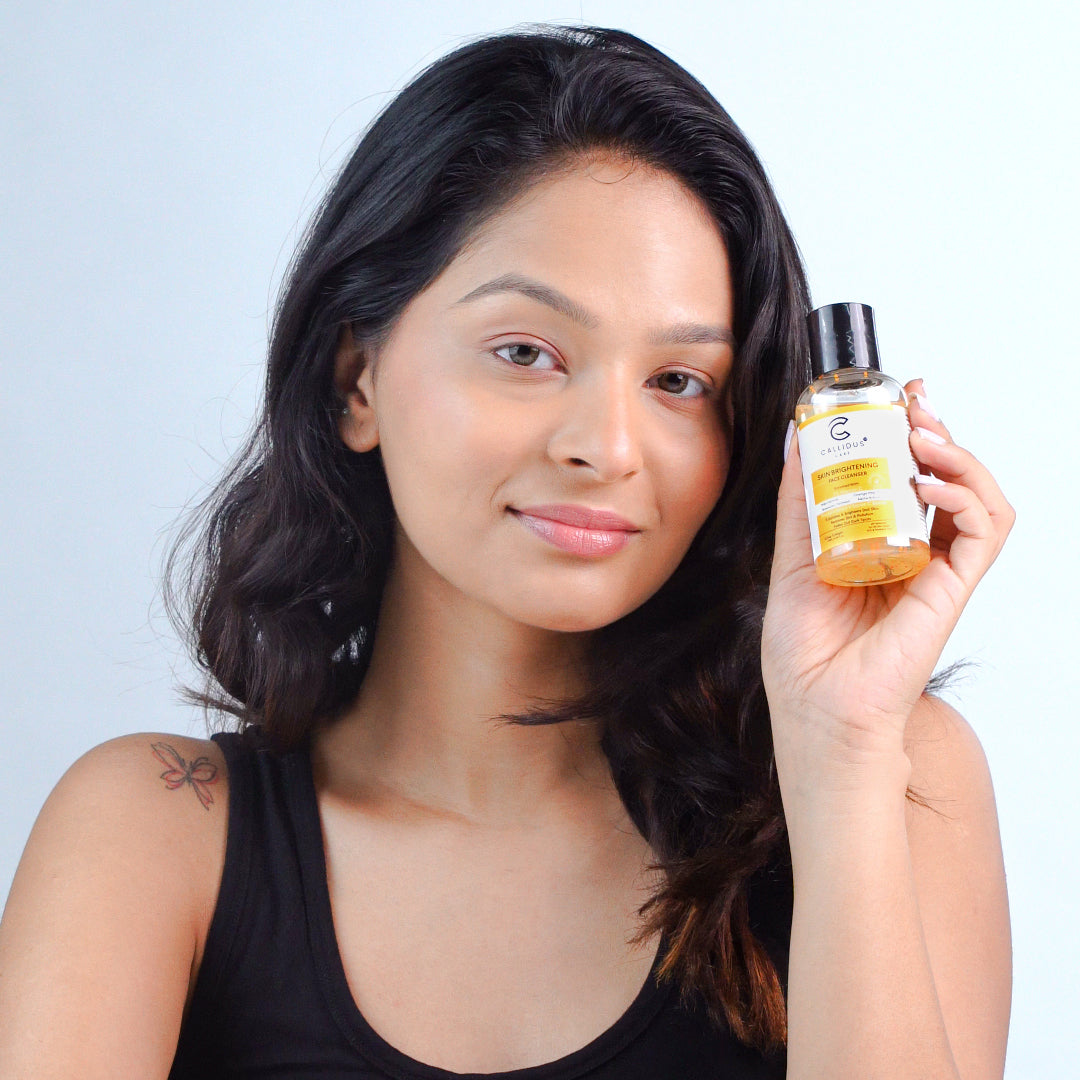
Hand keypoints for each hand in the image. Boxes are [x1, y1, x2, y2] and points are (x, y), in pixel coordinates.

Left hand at [760, 379, 1013, 791]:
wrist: (816, 711)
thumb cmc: (804, 652)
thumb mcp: (793, 558)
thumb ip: (800, 503)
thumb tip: (796, 439)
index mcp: (882, 545)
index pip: (910, 477)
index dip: (911, 433)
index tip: (894, 396)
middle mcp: (917, 554)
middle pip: (948, 479)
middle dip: (938, 431)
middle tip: (914, 400)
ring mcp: (939, 572)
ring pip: (979, 498)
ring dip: (959, 456)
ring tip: (923, 434)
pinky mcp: (953, 591)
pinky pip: (984, 533)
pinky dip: (967, 498)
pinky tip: (929, 485)